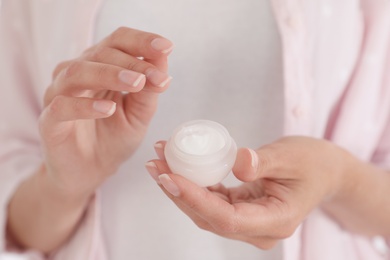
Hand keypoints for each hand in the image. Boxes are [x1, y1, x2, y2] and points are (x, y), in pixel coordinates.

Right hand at [40, 27, 173, 197]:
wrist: (91, 172)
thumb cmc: (114, 139)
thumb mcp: (139, 114)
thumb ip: (148, 90)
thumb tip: (163, 60)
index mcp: (101, 67)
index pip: (118, 41)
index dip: (141, 40)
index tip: (167, 47)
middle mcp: (78, 74)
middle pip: (101, 52)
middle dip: (133, 62)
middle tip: (156, 76)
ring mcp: (59, 95)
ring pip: (78, 72)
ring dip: (110, 74)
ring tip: (137, 83)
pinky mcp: (49, 121)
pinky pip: (61, 106)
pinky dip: (85, 106)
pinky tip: (108, 109)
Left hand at [146, 137, 350, 248]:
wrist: (324, 172)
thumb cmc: (313, 162)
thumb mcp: (292, 155)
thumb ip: (265, 161)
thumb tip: (238, 162)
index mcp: (276, 221)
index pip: (227, 219)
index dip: (195, 199)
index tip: (170, 177)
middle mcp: (259, 230)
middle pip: (209, 217)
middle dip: (178, 192)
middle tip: (155, 165)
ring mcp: (249, 224)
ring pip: (205, 212)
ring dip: (180, 188)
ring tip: (158, 162)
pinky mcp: (241, 212)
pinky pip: (211, 202)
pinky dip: (192, 185)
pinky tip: (176, 167)